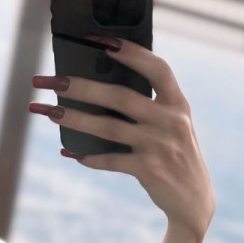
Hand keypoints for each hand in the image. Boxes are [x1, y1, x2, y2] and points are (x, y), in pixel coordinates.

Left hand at [29, 37, 215, 240]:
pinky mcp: (149, 170)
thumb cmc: (175, 155)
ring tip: (48, 112)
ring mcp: (159, 146)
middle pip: (119, 96)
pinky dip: (90, 157)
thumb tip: (98, 88)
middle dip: (82, 86)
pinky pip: (111, 160)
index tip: (99, 41)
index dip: (130, 52)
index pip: (156, 67)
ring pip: (108, 128)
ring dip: (75, 119)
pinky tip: (71, 153)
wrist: (194, 201)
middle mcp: (170, 121)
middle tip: (52, 80)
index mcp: (178, 103)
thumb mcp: (173, 125)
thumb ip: (150, 106)